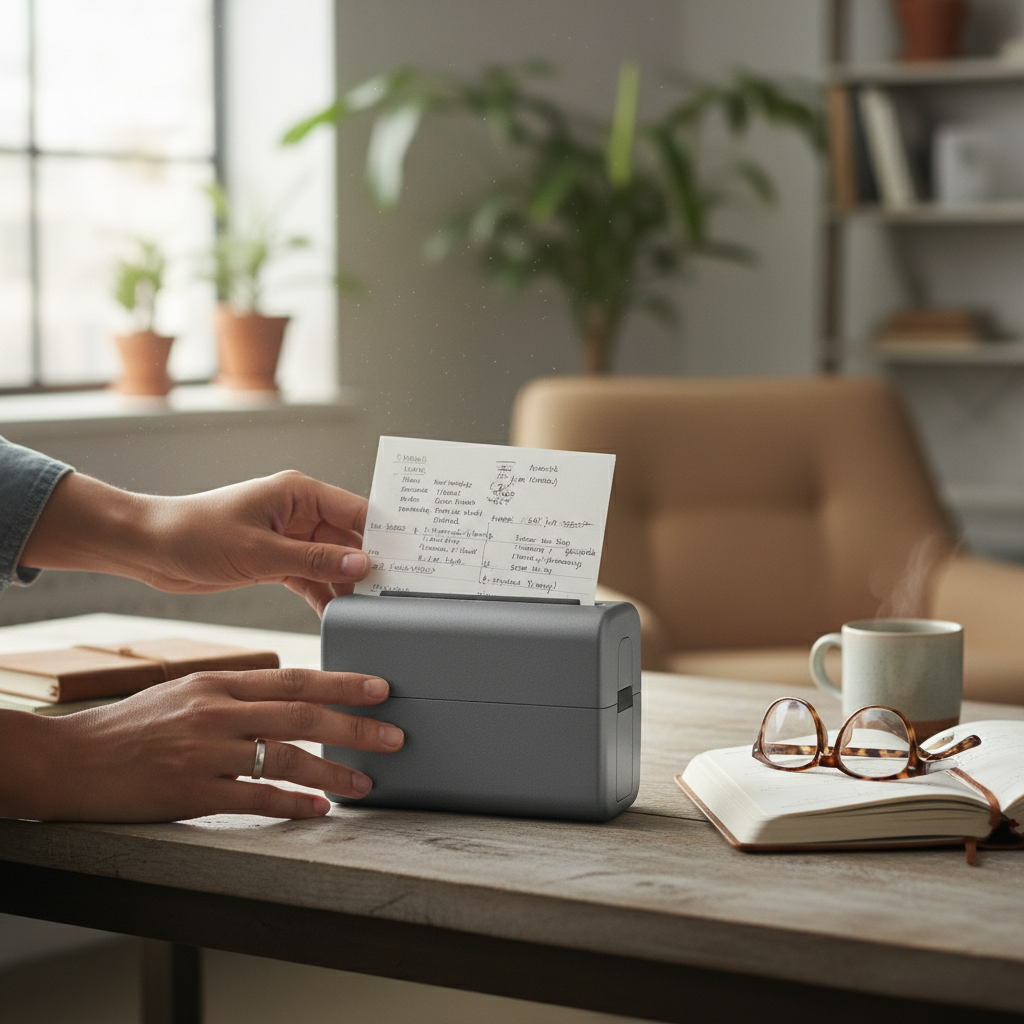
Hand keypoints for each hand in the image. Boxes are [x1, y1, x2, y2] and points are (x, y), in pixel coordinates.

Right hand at [0, 669, 402, 822]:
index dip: (342, 683)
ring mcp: (205, 752)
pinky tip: (319, 810)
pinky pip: (255, 798)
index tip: (380, 687)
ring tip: (367, 782)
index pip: (293, 679)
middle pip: (301, 715)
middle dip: (354, 726)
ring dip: (333, 772)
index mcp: (218, 682)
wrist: (74, 760)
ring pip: (286, 758)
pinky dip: (293, 803)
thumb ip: (237, 692)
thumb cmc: (135, 725)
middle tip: (394, 735)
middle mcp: (216, 711)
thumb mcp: (186, 690)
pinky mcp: (192, 793)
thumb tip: (292, 695)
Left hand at [21, 469, 371, 616]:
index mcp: (299, 494)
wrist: (148, 550)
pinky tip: (336, 616)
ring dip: (346, 585)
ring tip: (369, 611)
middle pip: (349, 540)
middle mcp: (299, 513)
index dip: (385, 535)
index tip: (411, 559)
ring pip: (332, 563)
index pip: (357, 512)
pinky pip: (311, 579)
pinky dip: (323, 596)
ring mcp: (288, 538)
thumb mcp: (260, 553)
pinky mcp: (275, 562)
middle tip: (396, 593)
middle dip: (370, 566)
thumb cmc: (194, 535)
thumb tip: (362, 565)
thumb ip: (313, 561)